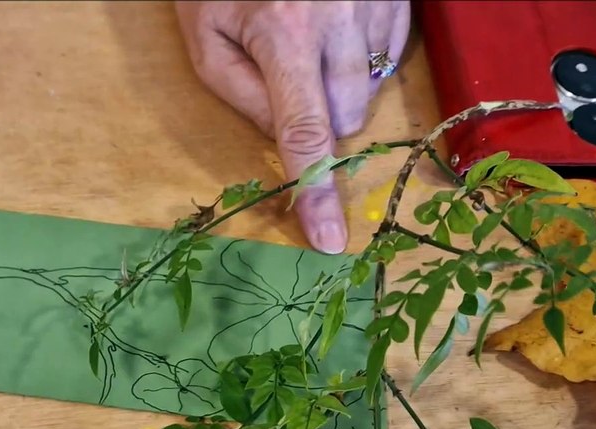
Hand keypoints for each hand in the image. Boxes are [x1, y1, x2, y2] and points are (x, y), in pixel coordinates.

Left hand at [176, 1, 409, 252]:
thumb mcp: (204, 35)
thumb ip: (240, 93)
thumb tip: (284, 138)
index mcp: (283, 34)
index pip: (304, 132)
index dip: (316, 190)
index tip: (330, 239)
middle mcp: (339, 20)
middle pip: (345, 116)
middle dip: (318, 118)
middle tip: (286, 78)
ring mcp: (376, 3)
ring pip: (370, 89)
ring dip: (339, 87)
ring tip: (306, 43)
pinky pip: (391, 54)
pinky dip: (363, 57)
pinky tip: (334, 28)